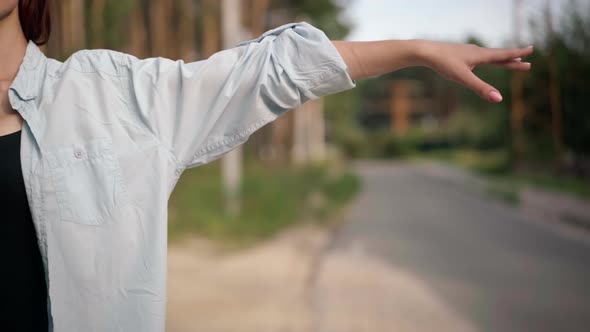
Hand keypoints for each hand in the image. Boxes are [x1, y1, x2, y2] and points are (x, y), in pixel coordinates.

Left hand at [419, 41, 533, 102]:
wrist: (426, 52)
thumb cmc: (444, 63)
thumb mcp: (463, 78)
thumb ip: (481, 88)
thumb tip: (498, 99)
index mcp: (481, 55)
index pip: (504, 55)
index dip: (518, 53)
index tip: (532, 49)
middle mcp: (477, 52)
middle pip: (499, 56)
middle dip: (513, 60)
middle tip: (527, 62)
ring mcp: (468, 53)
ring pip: (489, 56)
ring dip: (502, 59)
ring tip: (511, 60)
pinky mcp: (460, 55)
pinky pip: (479, 57)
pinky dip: (488, 59)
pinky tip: (483, 61)